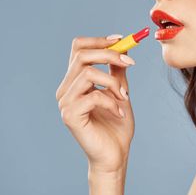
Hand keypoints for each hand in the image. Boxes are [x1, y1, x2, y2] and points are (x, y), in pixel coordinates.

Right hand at [56, 35, 134, 173]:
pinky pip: (94, 95)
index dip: (99, 40)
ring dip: (113, 82)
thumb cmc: (117, 125)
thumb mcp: (120, 91)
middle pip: (82, 55)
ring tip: (125, 97)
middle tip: (130, 63)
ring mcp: (65, 102)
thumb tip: (123, 47)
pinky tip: (120, 113)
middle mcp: (66, 89)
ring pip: (88, 72)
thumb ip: (117, 71)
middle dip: (110, 54)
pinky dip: (112, 101)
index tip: (121, 39)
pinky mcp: (69, 115)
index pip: (78, 48)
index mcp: (75, 81)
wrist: (115, 155)